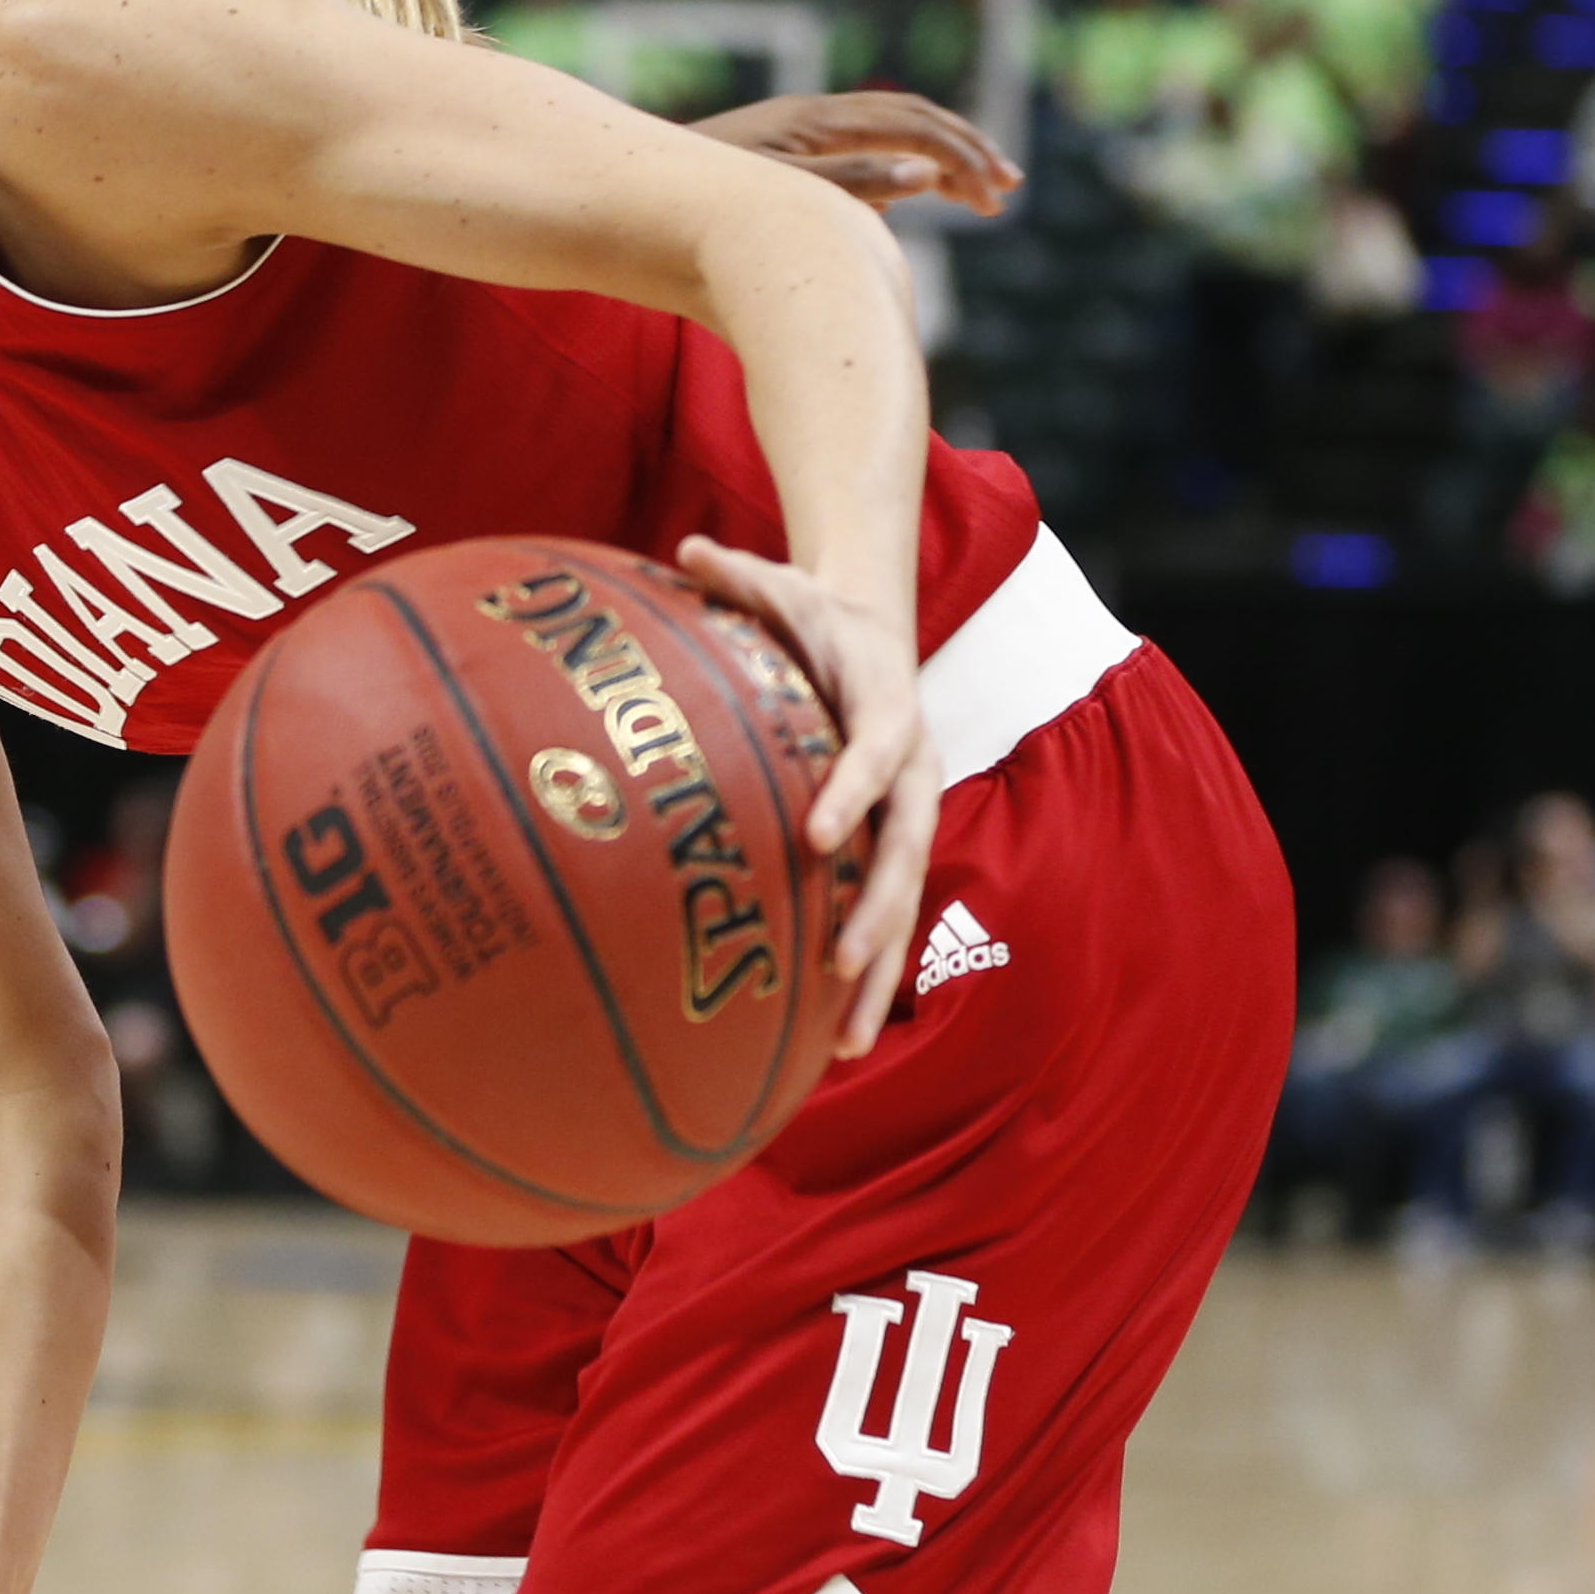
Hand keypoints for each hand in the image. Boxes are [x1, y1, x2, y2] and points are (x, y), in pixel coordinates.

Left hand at [676, 532, 938, 1059]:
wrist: (870, 629)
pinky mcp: (888, 845)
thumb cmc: (812, 612)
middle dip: (877, 912)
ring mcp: (905, 816)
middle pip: (904, 850)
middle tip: (839, 962)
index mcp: (886, 707)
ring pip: (902, 901)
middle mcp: (909, 770)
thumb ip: (736, 574)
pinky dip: (865, 975)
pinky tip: (832, 1041)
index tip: (820, 836)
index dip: (853, 792)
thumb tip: (684, 549)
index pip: (876, 754)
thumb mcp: (780, 584)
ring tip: (845, 1045)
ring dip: (878, 972)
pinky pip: (882, 913)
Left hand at [690, 91, 1023, 215]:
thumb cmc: (705, 200)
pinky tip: (916, 197)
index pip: (913, 126)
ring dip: (940, 157)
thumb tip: (926, 177)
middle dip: (964, 148)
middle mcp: (818, 117)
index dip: (961, 154)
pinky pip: (865, 148)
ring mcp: (807, 131)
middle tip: (1006, 188)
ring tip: (980, 195)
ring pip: (893, 131)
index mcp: (820, 122)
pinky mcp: (795, 150)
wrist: (639, 192)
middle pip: (913, 118)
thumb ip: (855, 185)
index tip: (997, 191)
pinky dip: (902, 168)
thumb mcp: (782, 196)